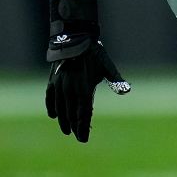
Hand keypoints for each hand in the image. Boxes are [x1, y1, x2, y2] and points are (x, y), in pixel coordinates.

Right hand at [45, 0, 130, 142]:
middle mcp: (70, 89)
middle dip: (75, 127)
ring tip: (67, 131)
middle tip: (79, 138)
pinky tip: (53, 115)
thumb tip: (127, 91)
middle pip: (71, 113)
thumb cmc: (93, 53)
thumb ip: (116, 80)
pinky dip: (51, 107)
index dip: (83, 127)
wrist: (73, 37)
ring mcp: (59, 85)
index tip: (84, 139)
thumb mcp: (107, 66)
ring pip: (60, 108)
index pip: (83, 113)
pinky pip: (49, 97)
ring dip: (63, 120)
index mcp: (83, 88)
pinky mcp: (52, 80)